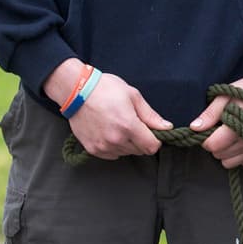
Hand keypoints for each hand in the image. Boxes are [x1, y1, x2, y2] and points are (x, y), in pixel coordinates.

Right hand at [55, 71, 170, 159]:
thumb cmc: (105, 88)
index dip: (155, 140)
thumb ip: (150, 116)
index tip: (150, 132)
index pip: (151, 147)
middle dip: (140, 140)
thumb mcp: (132, 96)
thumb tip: (166, 127)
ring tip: (117, 125)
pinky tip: (108, 132)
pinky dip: (113, 147)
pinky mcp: (92, 149)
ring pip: (125, 153)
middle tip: (131, 124)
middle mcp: (116, 140)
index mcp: (129, 126)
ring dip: (127, 144)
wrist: (76, 90)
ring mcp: (103, 146)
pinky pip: (111, 155)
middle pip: (139, 151)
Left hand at [190, 63, 242, 167]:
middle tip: (222, 129)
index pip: (214, 146)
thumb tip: (194, 128)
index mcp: (240, 125)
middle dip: (217, 145)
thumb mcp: (226, 95)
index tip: (211, 129)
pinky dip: (242, 154)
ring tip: (233, 134)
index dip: (207, 138)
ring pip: (233, 162)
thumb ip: (210, 114)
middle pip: (221, 156)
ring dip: (228, 151)